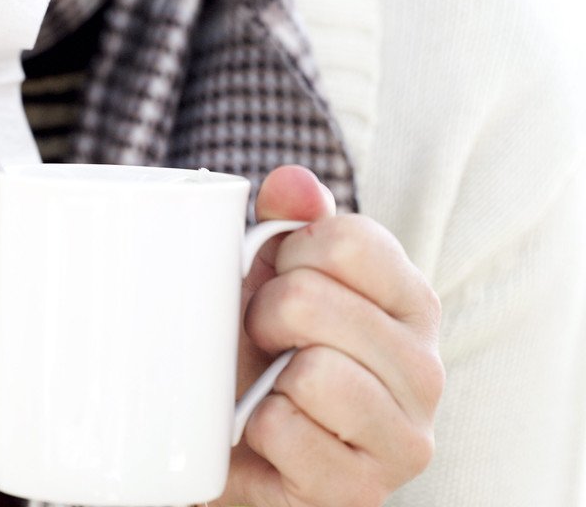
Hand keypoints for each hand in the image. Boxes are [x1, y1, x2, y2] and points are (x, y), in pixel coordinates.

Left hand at [211, 165, 443, 506]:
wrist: (233, 441)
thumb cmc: (264, 345)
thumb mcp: (272, 271)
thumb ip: (288, 218)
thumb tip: (294, 184)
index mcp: (411, 300)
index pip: (349, 238)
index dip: (288, 250)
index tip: (280, 276)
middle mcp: (426, 367)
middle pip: (312, 299)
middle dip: (263, 313)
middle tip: (266, 338)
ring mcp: (405, 437)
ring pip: (313, 371)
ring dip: (265, 374)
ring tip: (271, 384)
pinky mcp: (364, 491)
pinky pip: (287, 431)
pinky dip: (258, 429)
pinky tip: (271, 434)